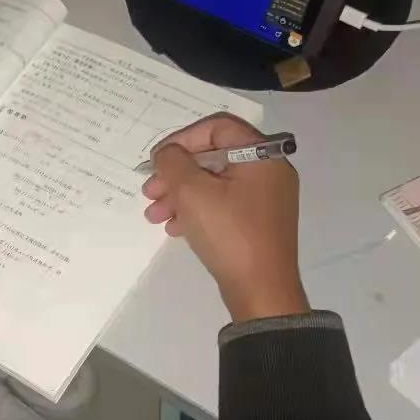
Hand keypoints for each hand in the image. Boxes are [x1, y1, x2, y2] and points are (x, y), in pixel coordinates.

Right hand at [142, 114, 309, 323]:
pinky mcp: (258, 222)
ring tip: (154, 215)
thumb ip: (173, 163)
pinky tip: (174, 227)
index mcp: (262, 156)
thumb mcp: (192, 192)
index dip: (182, 139)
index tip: (158, 160)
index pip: (217, 128)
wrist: (261, 291)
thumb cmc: (229, 234)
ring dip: (180, 194)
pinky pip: (222, 204)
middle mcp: (269, 172)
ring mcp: (265, 199)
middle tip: (150, 192)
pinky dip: (196, 210)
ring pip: (214, 183)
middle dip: (176, 173)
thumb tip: (168, 154)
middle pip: (213, 157)